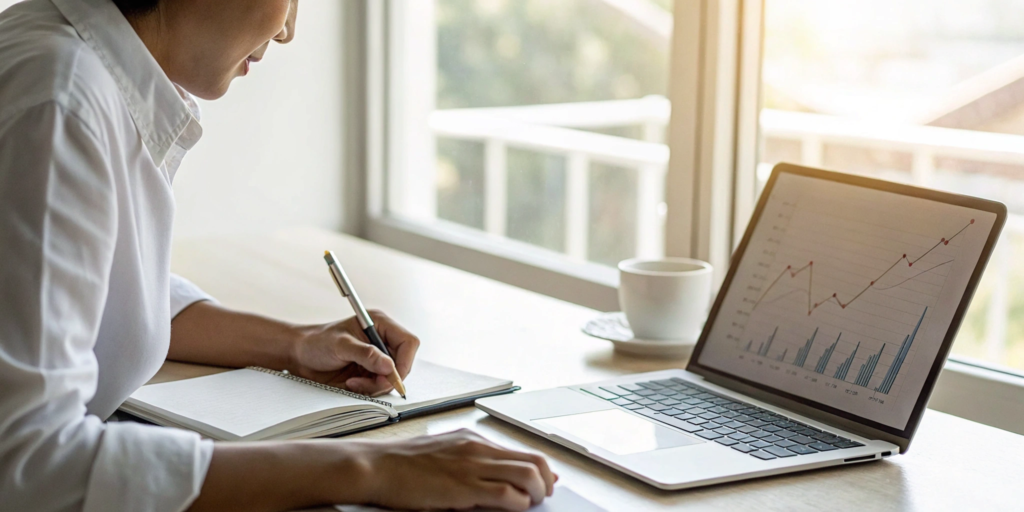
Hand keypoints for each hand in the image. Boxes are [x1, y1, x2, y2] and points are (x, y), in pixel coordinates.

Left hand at [290, 310, 419, 395]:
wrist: (300, 356)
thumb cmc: (317, 342)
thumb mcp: (340, 345)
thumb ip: (366, 354)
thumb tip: (389, 366)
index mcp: (380, 324)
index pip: (408, 343)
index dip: (404, 361)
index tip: (391, 376)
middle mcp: (382, 340)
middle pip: (403, 364)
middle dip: (387, 378)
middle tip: (368, 384)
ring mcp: (377, 358)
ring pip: (392, 378)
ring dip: (375, 386)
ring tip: (353, 382)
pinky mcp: (369, 372)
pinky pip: (379, 386)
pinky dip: (368, 390)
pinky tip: (352, 384)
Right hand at [352, 429, 556, 510]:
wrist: (376, 466)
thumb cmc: (403, 466)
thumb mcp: (443, 455)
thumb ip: (471, 461)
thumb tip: (497, 474)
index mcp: (473, 440)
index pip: (523, 452)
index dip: (543, 471)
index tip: (546, 484)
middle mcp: (477, 448)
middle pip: (534, 462)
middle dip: (546, 483)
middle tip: (543, 498)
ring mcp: (472, 465)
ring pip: (528, 475)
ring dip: (537, 494)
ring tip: (531, 505)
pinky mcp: (464, 486)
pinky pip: (506, 493)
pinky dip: (518, 504)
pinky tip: (513, 509)